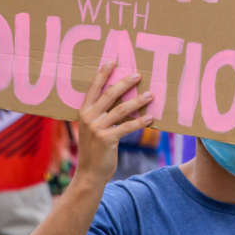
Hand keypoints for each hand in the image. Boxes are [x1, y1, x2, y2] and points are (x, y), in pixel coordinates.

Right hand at [74, 62, 153, 186]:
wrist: (90, 174)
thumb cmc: (94, 149)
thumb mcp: (92, 128)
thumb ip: (100, 114)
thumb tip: (120, 98)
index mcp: (83, 111)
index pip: (93, 88)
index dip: (103, 74)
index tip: (113, 61)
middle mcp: (88, 117)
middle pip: (110, 94)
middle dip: (125, 83)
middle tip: (138, 75)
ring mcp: (97, 128)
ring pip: (121, 109)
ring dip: (138, 101)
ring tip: (151, 95)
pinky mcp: (107, 139)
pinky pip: (127, 127)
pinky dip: (140, 122)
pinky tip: (151, 119)